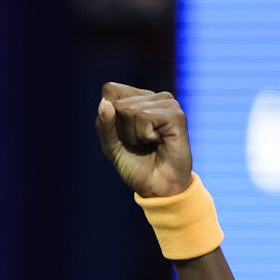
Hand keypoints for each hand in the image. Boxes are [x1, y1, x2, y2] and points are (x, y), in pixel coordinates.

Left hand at [96, 82, 192, 197]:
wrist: (157, 188)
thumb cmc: (137, 167)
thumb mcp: (111, 146)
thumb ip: (104, 125)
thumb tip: (104, 102)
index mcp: (139, 99)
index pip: (110, 91)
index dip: (109, 118)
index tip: (124, 136)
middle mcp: (154, 97)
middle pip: (119, 103)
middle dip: (123, 130)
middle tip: (139, 144)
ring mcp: (167, 103)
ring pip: (131, 110)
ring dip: (134, 135)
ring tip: (149, 144)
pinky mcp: (175, 114)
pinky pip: (144, 118)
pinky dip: (144, 136)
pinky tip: (158, 142)